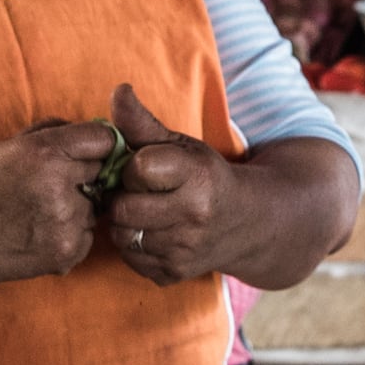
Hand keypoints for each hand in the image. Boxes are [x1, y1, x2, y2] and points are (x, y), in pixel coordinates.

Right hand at [0, 119, 117, 303]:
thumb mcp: (8, 147)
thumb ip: (53, 131)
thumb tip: (96, 131)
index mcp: (45, 152)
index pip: (105, 139)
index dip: (98, 144)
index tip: (88, 152)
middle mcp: (59, 185)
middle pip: (103, 171)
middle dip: (85, 174)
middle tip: (49, 186)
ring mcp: (65, 222)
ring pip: (96, 206)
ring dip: (78, 206)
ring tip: (37, 212)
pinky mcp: (68, 251)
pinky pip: (88, 234)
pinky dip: (71, 233)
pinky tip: (39, 232)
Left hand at [95, 82, 243, 285]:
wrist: (247, 224)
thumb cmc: (206, 177)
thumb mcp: (181, 145)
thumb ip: (143, 122)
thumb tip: (117, 90)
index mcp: (198, 178)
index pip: (138, 169)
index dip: (134, 167)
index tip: (146, 168)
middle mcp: (194, 218)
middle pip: (123, 207)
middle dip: (124, 196)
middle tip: (138, 192)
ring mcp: (184, 251)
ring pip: (121, 234)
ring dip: (125, 221)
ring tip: (143, 210)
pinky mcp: (173, 274)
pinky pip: (130, 258)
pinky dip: (133, 245)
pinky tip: (152, 232)